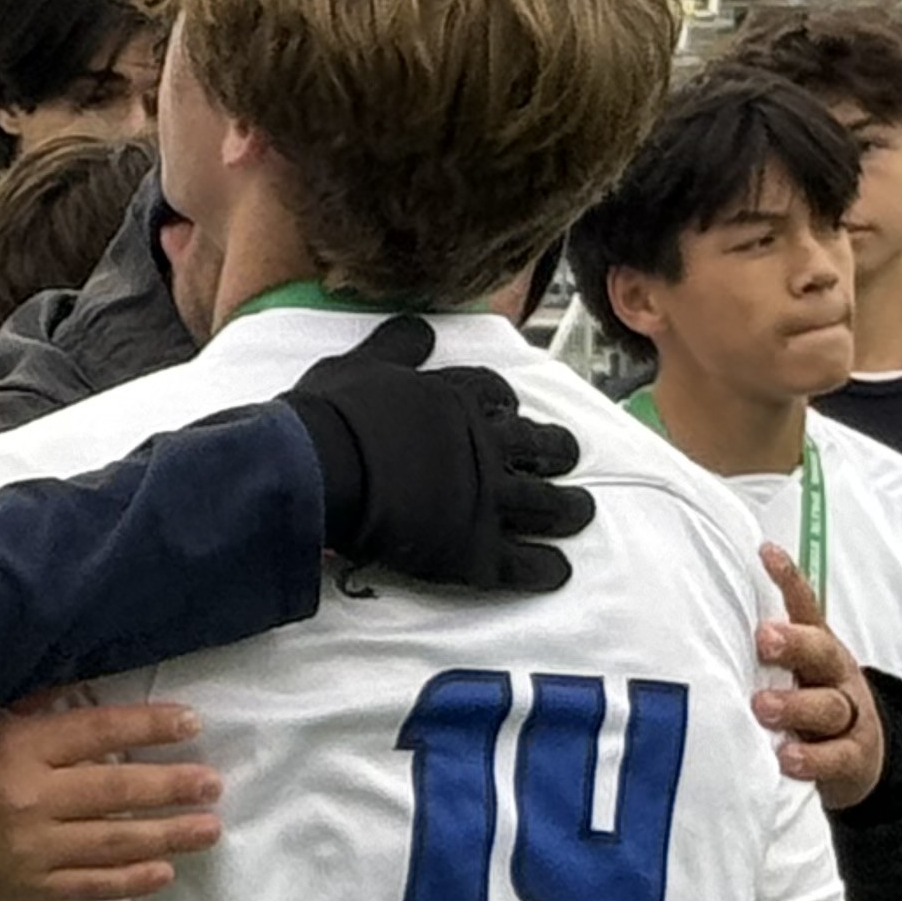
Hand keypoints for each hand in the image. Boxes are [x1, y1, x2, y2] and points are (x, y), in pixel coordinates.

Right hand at [0, 699, 220, 900]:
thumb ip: (28, 710)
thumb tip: (85, 688)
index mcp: (15, 749)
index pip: (97, 732)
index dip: (148, 726)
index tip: (190, 723)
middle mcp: (29, 799)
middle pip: (117, 789)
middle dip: (173, 786)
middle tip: (214, 783)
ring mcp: (32, 850)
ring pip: (115, 841)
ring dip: (169, 835)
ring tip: (209, 827)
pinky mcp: (28, 889)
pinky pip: (91, 885)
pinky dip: (131, 880)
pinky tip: (164, 872)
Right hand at [278, 314, 592, 592]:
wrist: (322, 469)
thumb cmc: (333, 416)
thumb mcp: (360, 363)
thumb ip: (396, 346)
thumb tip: (420, 328)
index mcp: (457, 399)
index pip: (495, 394)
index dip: (506, 403)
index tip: (511, 410)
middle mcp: (483, 446)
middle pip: (537, 446)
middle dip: (557, 451)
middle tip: (566, 457)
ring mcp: (485, 500)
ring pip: (544, 505)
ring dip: (567, 509)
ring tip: (579, 512)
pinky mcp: (473, 551)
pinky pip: (521, 565)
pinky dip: (543, 569)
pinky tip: (557, 572)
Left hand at [752, 545, 883, 810]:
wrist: (858, 756)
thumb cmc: (803, 706)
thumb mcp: (784, 673)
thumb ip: (755, 651)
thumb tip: (692, 617)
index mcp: (817, 648)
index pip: (806, 607)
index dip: (789, 580)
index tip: (765, 554)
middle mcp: (835, 676)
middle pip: (822, 652)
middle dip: (794, 644)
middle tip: (764, 639)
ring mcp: (848, 716)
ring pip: (829, 706)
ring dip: (796, 705)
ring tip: (762, 707)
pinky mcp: (853, 756)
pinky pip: (837, 756)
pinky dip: (813, 758)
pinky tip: (787, 758)